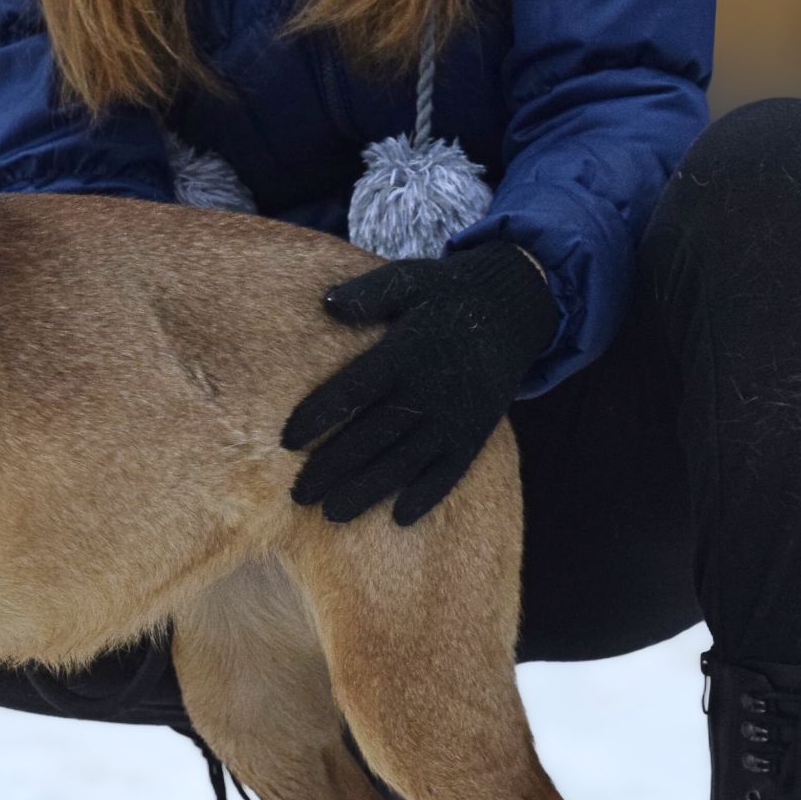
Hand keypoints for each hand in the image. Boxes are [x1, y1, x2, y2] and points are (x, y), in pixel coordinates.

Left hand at [282, 242, 559, 524]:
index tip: (286, 441)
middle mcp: (428, 389)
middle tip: (297, 495)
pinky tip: (398, 519)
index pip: (352, 389)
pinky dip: (426, 496)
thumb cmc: (446, 294)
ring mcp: (453, 416)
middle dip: (332, 468)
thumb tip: (327, 303)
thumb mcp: (409, 280)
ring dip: (367, 491)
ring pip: (404, 462)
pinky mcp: (474, 433)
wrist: (515, 307)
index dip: (319, 416)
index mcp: (404, 351)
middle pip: (371, 436)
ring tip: (332, 515)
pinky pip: (449, 471)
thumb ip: (369, 295)